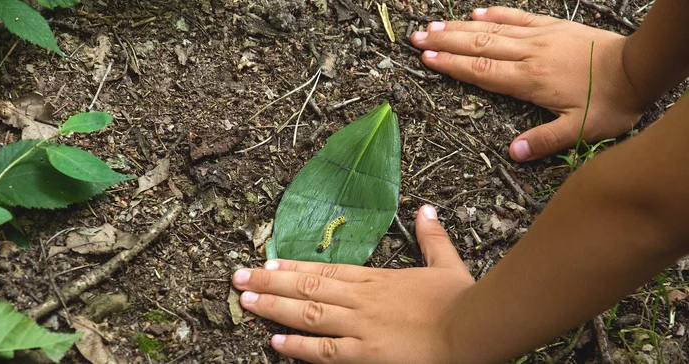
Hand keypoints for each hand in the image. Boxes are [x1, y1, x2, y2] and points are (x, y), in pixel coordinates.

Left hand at [232, 205, 474, 362]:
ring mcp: (361, 326)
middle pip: (307, 288)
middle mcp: (361, 299)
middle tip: (237, 278)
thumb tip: (426, 208)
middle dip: (269, 282)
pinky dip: (298, 346)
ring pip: (308, 314)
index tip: (267, 262)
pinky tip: (274, 342)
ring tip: (245, 301)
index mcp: (376, 280)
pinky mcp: (367, 353)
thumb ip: (432, 236)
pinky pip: (325, 351)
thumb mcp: (446, 263)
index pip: (326, 270)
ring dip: (273, 307)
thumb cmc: (461, 300)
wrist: (474, 329)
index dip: (293, 267)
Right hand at [410, 7, 647, 160]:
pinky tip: (477, 11)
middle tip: (417, 38)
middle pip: (479, 46)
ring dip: (460, 27)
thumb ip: (544, 140)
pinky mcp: (552, 27)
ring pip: (492, 29)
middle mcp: (529, 55)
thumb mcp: (579, 131)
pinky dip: (495, 12)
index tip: (426, 58)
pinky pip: (518, 16)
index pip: (481, 71)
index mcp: (530, 81)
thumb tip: (510, 153)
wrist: (638, 69)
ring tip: (434, 25)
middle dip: (445, 42)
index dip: (452, 65)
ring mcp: (540, 38)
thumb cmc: (609, 103)